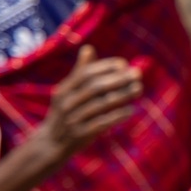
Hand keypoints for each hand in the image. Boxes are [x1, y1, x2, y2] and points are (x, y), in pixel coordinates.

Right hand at [37, 44, 142, 160]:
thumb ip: (79, 72)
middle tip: (138, 73)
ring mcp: (72, 119)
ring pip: (101, 105)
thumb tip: (89, 48)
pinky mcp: (80, 134)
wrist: (51, 143)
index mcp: (63, 89)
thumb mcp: (67, 92)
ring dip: (122, 96)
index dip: (105, 67)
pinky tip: (131, 110)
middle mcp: (66, 103)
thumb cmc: (65, 113)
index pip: (85, 74)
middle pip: (95, 87)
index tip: (123, 63)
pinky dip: (117, 116)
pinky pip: (101, 123)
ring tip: (139, 89)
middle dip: (118, 79)